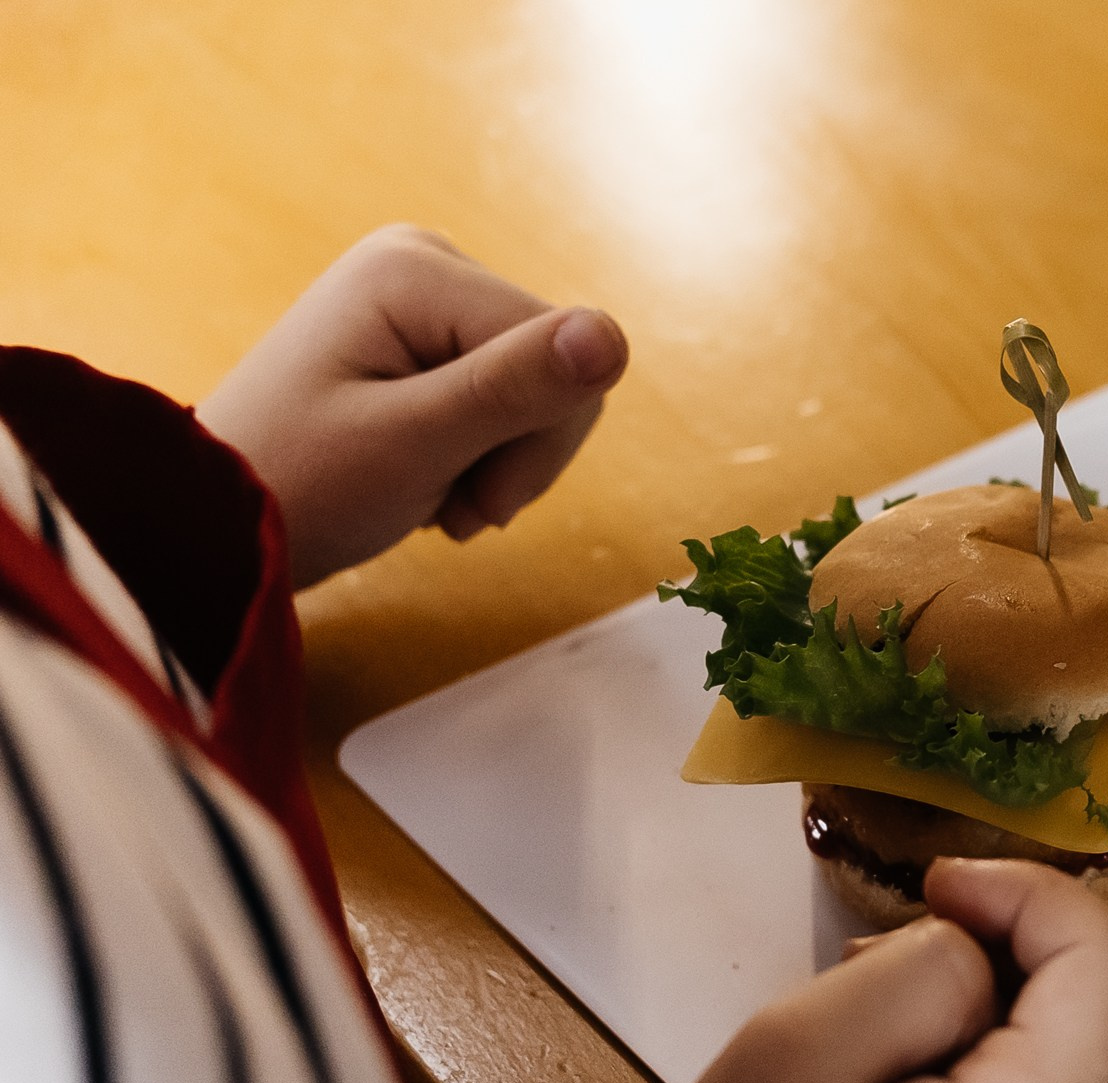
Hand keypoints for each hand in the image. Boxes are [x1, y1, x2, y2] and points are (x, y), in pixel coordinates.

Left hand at [197, 224, 626, 587]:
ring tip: (434, 499)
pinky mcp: (429, 338)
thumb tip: (613, 337)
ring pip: (544, 391)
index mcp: (416, 267)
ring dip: (502, 466)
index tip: (471, 502)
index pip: (563, 347)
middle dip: (520, 455)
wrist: (220, 525)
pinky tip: (431, 482)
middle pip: (558, 367)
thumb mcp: (414, 445)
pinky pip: (510, 399)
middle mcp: (426, 260)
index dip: (542, 441)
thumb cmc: (301, 487)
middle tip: (450, 509)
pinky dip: (484, 458)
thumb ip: (516, 389)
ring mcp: (427, 299)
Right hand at [526, 860, 1107, 1082]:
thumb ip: (916, 969)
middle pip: (1103, 1016)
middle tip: (881, 967)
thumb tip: (980, 947)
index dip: (1034, 893)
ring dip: (995, 1022)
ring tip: (866, 1049)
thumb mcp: (792, 1054)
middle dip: (1008, 957)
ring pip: (1077, 1068)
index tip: (942, 884)